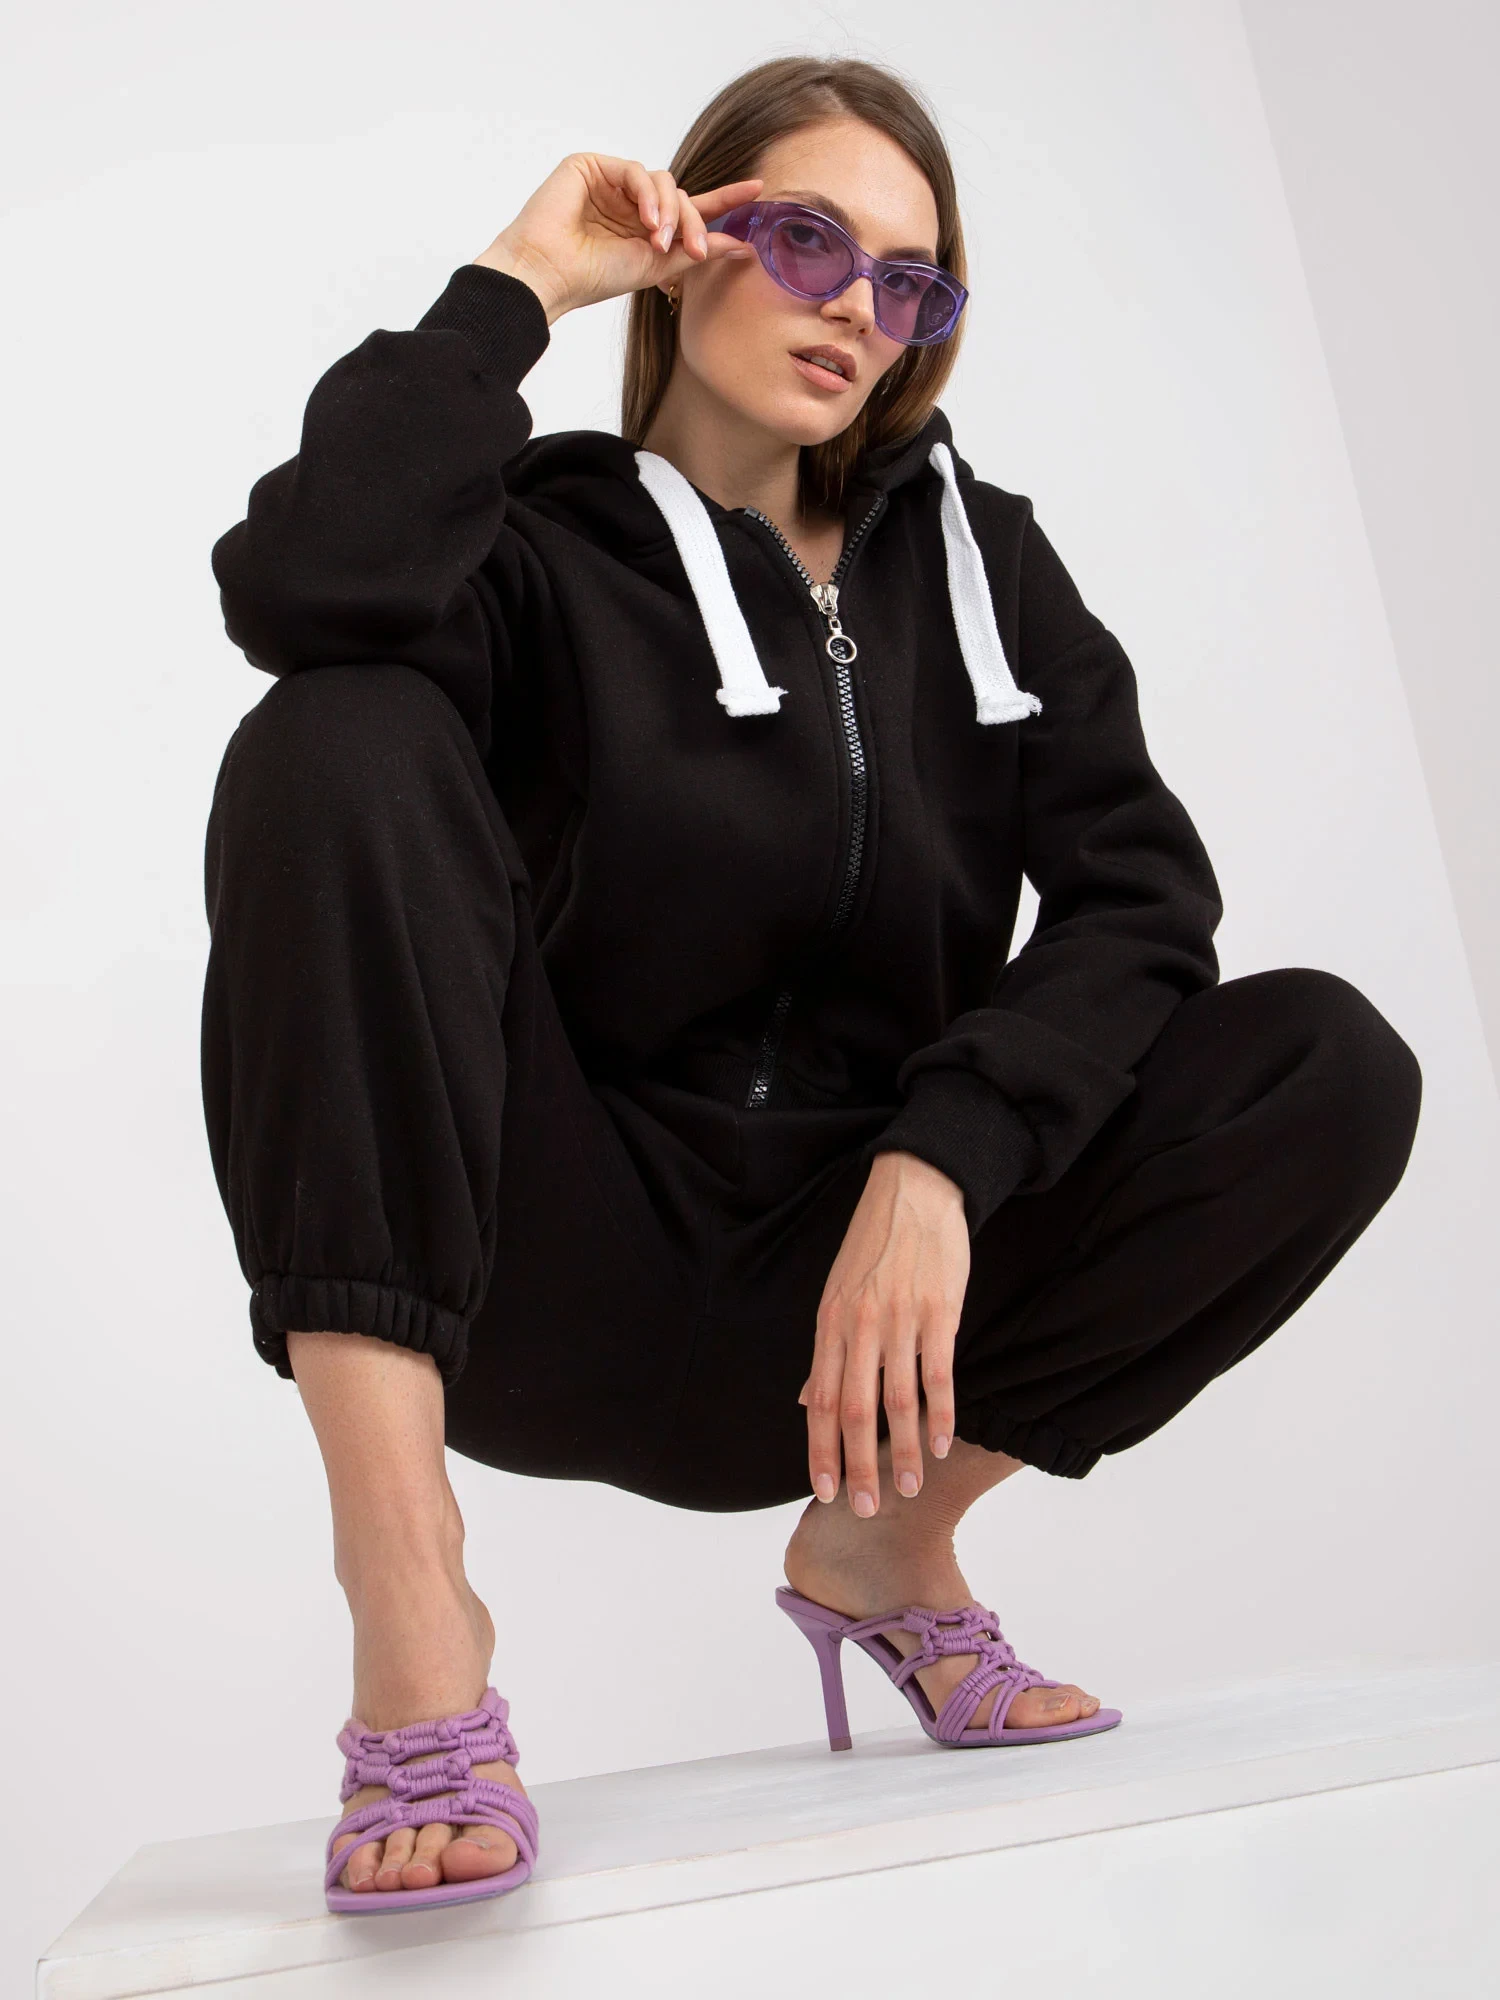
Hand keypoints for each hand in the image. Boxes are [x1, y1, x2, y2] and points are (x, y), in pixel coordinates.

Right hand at [472, 154, 763, 323]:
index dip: (723, 199)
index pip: (688, 208)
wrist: (551, 274)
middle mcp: (628, 202)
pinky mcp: (591, 166)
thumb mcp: (656, 266)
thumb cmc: (593, 277)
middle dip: (693, 220)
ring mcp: (610, 182)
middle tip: (694, 250)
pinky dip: (647, 195)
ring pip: (662, 181)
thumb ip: (696, 250)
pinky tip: (646, 221)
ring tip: (660, 241)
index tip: (758, 191)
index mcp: (642, 227)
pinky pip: (636, 171)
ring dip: (670, 211)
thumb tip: (741, 243)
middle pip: (679, 196)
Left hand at [798, 1151, 969, 1513]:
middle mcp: (859, 1325)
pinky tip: (941, 1443)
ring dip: (903, 1451)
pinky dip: (940, 1413)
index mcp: (829, 1323)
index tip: (823, 1491)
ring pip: (897, 1399)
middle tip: (864, 1508)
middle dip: (858, 1465)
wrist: (914, 1191)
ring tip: (909, 1488)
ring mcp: (899, 1319)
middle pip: (855, 1410)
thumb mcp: (836, 1292)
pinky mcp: (938, 1311)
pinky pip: (938, 1372)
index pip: (821, 1401)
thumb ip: (826, 1350)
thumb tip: (810, 1400)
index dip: (820, 1450)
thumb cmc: (874, 1245)